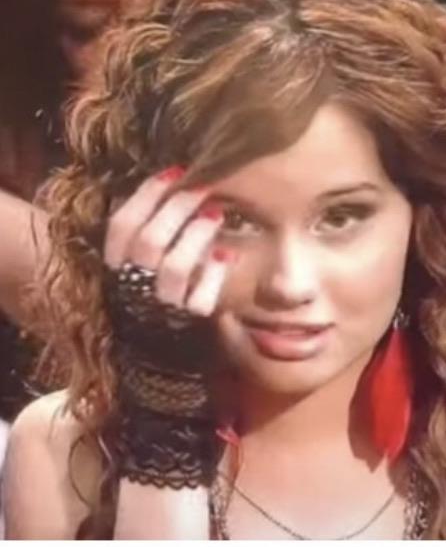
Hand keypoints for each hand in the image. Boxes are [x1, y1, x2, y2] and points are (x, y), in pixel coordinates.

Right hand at [103, 167, 235, 492]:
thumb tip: (174, 194)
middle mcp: (133, 291)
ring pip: (173, 267)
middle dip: (178, 205)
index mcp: (116, 273)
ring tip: (217, 212)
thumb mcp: (139, 276)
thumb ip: (148, 242)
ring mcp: (160, 311)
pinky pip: (202, 298)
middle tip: (203, 182)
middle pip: (149, 240)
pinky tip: (229, 252)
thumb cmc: (153, 314)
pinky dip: (217, 274)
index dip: (146, 195)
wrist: (157, 377)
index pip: (121, 227)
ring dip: (197, 235)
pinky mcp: (188, 328)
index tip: (173, 169)